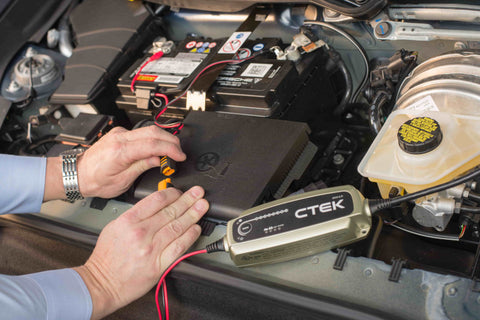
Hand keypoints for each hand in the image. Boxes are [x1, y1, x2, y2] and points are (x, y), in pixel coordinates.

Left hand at [43, 125, 185, 200]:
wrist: (78, 174)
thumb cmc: (96, 181)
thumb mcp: (123, 181)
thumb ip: (142, 167)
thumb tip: (159, 160)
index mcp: (121, 151)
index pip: (153, 144)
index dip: (170, 149)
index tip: (180, 156)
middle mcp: (120, 138)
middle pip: (153, 131)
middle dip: (171, 141)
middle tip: (180, 152)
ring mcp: (119, 134)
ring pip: (148, 129)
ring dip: (163, 138)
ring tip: (172, 150)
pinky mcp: (119, 134)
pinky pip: (141, 132)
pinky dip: (153, 138)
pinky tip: (158, 147)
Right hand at [74, 186, 208, 318]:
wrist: (102, 283)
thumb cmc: (106, 257)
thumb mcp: (114, 227)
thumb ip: (135, 215)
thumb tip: (155, 206)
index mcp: (129, 220)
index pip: (157, 200)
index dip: (172, 193)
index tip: (180, 191)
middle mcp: (141, 233)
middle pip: (170, 211)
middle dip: (188, 200)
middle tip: (198, 193)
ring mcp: (152, 249)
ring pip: (177, 227)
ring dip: (193, 215)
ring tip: (202, 206)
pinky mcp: (159, 264)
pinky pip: (179, 247)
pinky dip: (190, 236)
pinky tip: (196, 228)